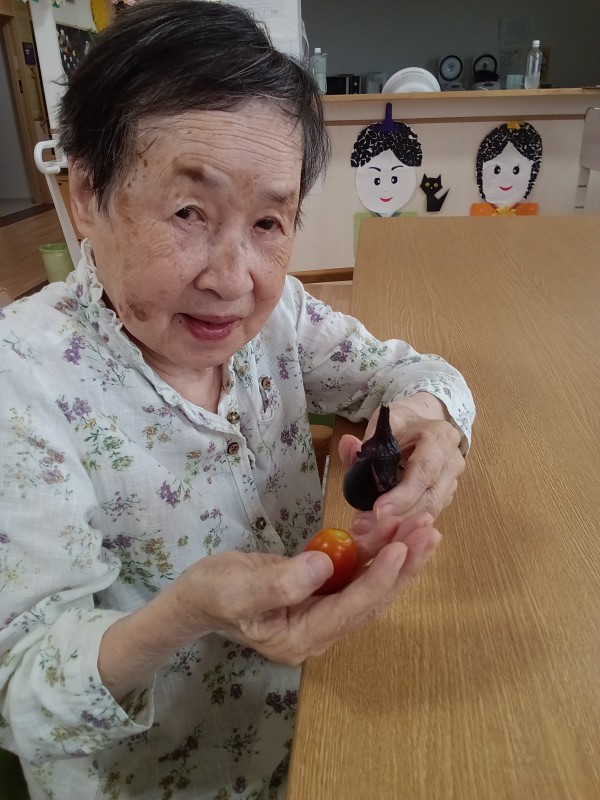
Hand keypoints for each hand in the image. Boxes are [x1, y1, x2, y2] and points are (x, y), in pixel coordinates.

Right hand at [168, 512, 440, 665]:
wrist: (197, 598)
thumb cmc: (213, 592)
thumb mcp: (237, 589)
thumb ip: (281, 582)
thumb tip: (325, 564)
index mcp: (301, 637)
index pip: (350, 608)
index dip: (378, 579)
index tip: (401, 547)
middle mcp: (321, 632)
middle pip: (372, 599)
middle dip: (402, 565)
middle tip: (429, 531)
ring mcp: (323, 614)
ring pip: (370, 585)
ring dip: (397, 555)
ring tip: (424, 525)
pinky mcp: (323, 594)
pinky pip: (358, 574)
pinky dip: (377, 551)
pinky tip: (396, 530)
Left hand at [338, 393, 465, 522]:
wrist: (425, 422)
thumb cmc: (404, 423)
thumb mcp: (384, 423)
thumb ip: (365, 439)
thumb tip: (348, 445)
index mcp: (440, 437)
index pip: (425, 470)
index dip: (403, 494)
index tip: (379, 511)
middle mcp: (452, 461)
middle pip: (430, 498)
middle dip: (399, 516)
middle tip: (367, 527)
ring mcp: (452, 481)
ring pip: (429, 511)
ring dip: (401, 524)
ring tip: (369, 530)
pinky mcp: (446, 496)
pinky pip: (426, 513)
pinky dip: (405, 523)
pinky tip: (381, 528)